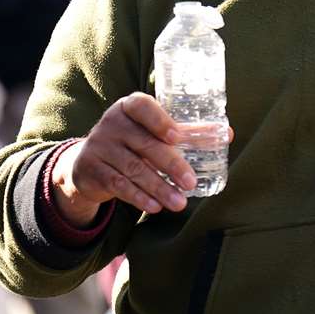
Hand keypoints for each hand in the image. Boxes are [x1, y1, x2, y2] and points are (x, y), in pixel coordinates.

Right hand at [50, 93, 232, 224]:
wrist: (87, 162)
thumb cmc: (130, 141)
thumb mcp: (150, 131)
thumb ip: (185, 132)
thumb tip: (226, 134)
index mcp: (129, 107)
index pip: (142, 107)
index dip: (159, 121)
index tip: (177, 137)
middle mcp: (112, 123)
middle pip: (144, 144)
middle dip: (170, 164)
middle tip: (190, 182)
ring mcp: (100, 146)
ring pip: (133, 168)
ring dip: (158, 187)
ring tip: (179, 202)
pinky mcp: (92, 170)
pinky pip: (118, 184)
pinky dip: (138, 197)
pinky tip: (155, 206)